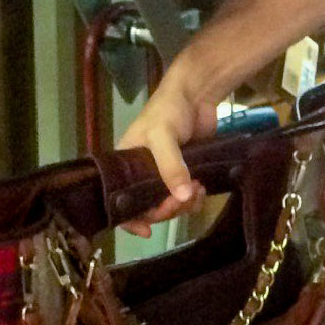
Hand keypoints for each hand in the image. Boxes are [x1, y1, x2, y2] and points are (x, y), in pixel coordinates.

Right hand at [112, 74, 217, 237]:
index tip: (148, 231)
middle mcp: (141, 174)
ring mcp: (164, 174)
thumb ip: (170, 166)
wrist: (197, 94)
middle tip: (182, 201)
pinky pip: (186, 197)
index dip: (131, 220)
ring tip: (197, 190)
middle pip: (149, 208)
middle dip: (166, 209)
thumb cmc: (169, 110)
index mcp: (125, 166)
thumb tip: (180, 198)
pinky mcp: (185, 172)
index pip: (121, 201)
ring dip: (184, 205)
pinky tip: (202, 188)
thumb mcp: (163, 136)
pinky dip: (194, 198)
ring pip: (170, 205)